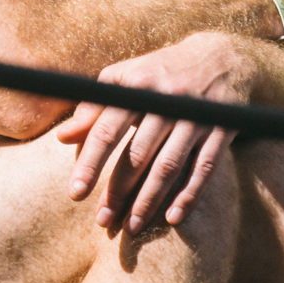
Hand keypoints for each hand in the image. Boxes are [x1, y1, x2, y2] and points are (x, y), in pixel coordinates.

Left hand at [57, 31, 250, 235]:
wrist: (222, 56)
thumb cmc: (160, 71)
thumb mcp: (124, 78)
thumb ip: (94, 107)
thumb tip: (62, 137)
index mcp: (137, 85)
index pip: (107, 130)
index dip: (89, 164)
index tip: (75, 194)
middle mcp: (167, 100)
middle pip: (138, 154)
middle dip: (119, 190)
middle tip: (103, 220)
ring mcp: (196, 115)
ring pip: (169, 166)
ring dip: (149, 200)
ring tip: (131, 226)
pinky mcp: (222, 129)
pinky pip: (204, 168)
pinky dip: (189, 195)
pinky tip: (173, 218)